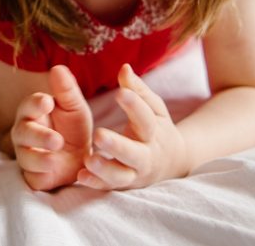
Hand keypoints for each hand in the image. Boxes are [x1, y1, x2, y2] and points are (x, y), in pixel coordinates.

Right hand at [10, 65, 92, 190]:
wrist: (83, 160)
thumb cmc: (73, 128)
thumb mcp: (74, 107)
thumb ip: (66, 90)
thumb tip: (57, 68)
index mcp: (33, 112)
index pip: (29, 105)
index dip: (36, 104)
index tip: (47, 102)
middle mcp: (25, 133)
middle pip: (23, 132)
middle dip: (39, 136)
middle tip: (57, 139)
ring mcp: (26, 155)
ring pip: (25, 156)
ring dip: (40, 157)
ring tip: (57, 155)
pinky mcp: (33, 176)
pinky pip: (32, 176)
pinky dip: (41, 174)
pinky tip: (54, 170)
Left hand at [77, 64, 187, 190]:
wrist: (174, 163)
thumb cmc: (158, 128)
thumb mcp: (154, 108)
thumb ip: (138, 90)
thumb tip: (124, 67)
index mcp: (154, 132)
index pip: (145, 118)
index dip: (134, 105)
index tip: (120, 92)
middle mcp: (147, 156)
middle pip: (134, 153)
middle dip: (117, 145)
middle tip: (98, 134)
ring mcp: (135, 174)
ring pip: (121, 176)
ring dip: (105, 169)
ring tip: (88, 159)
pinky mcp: (124, 186)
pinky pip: (109, 187)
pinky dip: (95, 183)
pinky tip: (81, 176)